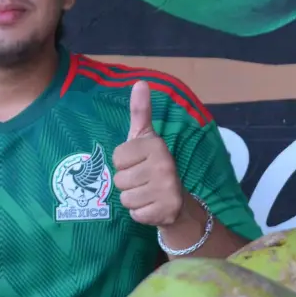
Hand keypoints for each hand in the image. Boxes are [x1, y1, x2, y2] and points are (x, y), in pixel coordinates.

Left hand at [113, 81, 185, 226]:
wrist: (177, 201)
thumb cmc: (153, 165)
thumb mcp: (145, 138)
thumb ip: (140, 112)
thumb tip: (140, 82)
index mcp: (156, 145)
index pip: (117, 157)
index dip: (124, 163)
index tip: (139, 163)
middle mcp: (164, 165)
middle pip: (119, 179)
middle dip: (128, 183)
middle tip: (144, 181)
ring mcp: (166, 189)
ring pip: (125, 198)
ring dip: (133, 199)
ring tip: (147, 193)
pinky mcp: (165, 211)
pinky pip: (134, 214)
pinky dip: (140, 213)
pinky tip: (151, 206)